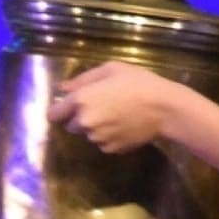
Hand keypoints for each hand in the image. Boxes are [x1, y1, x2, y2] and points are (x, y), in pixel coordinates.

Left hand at [45, 61, 183, 153]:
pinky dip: (109, 136)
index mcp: (80, 100)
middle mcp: (84, 122)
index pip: (53, 114)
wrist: (165, 109)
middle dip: (80, 118)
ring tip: (117, 115)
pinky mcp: (109, 149)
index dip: (60, 110)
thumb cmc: (139, 83)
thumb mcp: (111, 70)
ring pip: (88, 134)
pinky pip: (102, 143)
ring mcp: (96, 138)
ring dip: (95, 127)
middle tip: (101, 107)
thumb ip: (83, 79)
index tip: (68, 108)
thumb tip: (63, 88)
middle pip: (70, 125)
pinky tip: (124, 125)